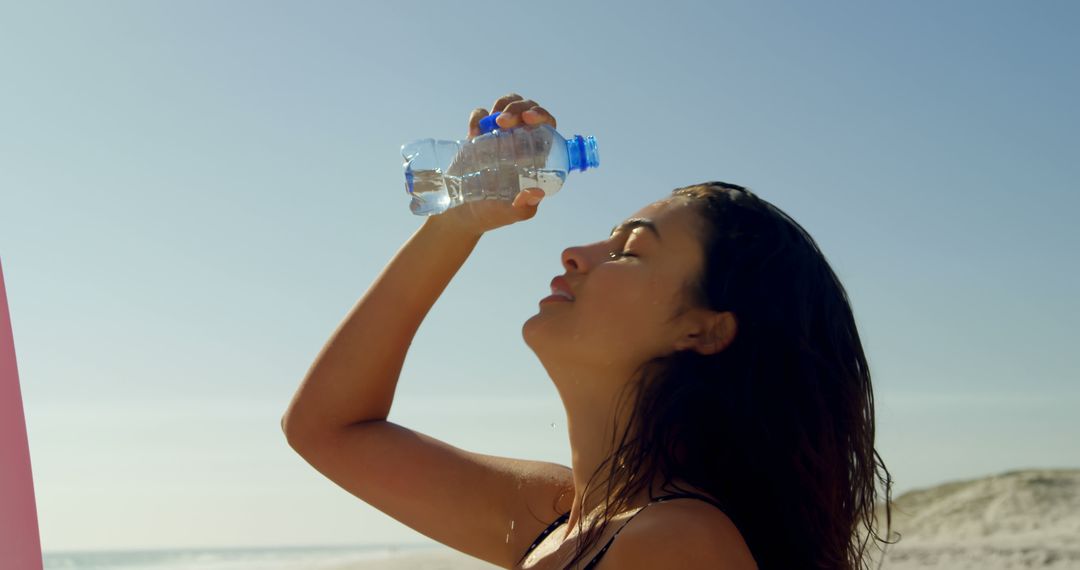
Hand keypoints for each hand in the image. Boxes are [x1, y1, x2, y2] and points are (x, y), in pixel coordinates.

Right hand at [429, 93, 557, 236]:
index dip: (542, 116)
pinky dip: (479, 116)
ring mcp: (499, 136)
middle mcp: (520, 141)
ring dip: (503, 104)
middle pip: (528, 109)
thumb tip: (537, 193)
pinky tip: (474, 132)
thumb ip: (525, 206)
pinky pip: (481, 115)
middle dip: (519, 107)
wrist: (461, 214)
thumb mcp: (513, 214)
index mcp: (535, 156)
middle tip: (504, 121)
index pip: (547, 127)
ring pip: (508, 104)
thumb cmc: (492, 214)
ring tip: (493, 122)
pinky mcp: (478, 136)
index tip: (529, 119)